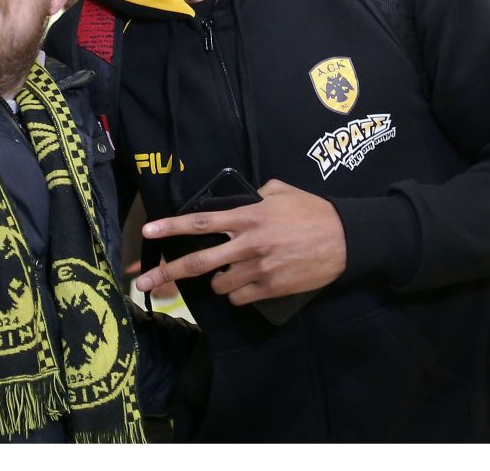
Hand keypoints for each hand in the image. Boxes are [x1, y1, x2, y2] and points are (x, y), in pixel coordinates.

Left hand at [135, 180, 346, 305]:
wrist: (345, 240)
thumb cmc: (313, 211)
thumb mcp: (282, 191)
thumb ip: (257, 194)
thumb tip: (244, 196)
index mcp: (248, 217)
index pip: (201, 221)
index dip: (171, 226)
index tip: (148, 230)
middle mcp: (247, 244)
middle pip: (198, 262)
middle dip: (167, 272)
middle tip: (143, 282)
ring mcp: (258, 269)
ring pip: (219, 284)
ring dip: (216, 281)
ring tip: (228, 272)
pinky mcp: (271, 288)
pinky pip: (239, 298)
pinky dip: (236, 293)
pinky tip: (246, 284)